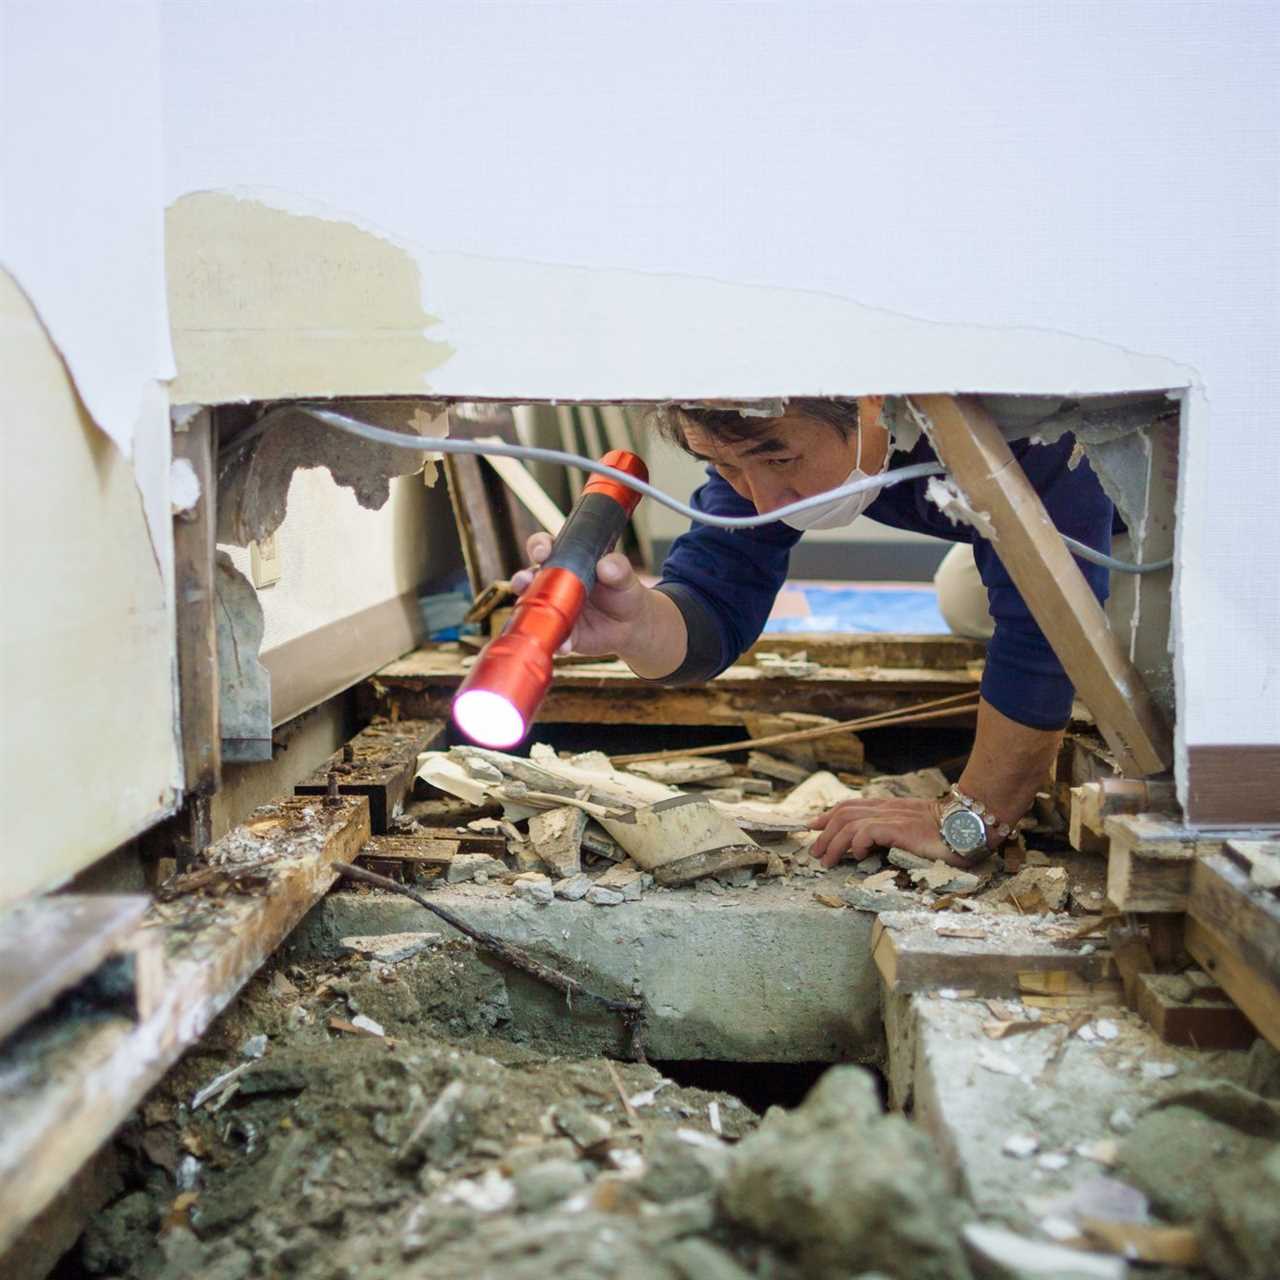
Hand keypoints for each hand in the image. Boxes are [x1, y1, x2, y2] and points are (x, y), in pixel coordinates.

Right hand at [511, 532, 653, 658]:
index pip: (545, 548)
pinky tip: (565, 646)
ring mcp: (552, 610)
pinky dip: (557, 643)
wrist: (631, 625)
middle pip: (528, 578)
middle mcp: (552, 584)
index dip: (539, 546)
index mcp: (565, 562)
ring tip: (535, 615)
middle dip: (521, 579)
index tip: (542, 552)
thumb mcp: (625, 577)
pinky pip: (553, 638)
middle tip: (523, 582)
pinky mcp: (560, 633)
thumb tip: (606, 566)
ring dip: (528, 613)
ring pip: (532, 610)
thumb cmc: (623, 592)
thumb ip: (618, 568)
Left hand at [809, 797, 967, 867]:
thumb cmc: (950, 833)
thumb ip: (896, 834)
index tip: (814, 827)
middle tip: (815, 852)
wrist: (973, 824)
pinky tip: (855, 855)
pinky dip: (856, 842)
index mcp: (891, 808)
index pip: (851, 806)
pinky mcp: (901, 828)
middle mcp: (888, 809)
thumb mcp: (916, 831)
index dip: (829, 816)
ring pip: (850, 823)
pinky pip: (867, 831)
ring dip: (833, 842)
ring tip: (826, 859)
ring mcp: (894, 817)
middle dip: (825, 832)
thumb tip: (873, 847)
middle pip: (844, 813)